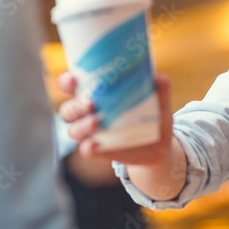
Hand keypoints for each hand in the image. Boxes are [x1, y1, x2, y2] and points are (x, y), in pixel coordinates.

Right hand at [57, 70, 174, 167]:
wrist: (160, 145)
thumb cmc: (152, 115)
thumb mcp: (159, 103)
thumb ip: (159, 91)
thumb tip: (160, 78)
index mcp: (95, 95)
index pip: (71, 86)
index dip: (67, 81)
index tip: (74, 77)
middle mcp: (88, 114)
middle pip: (68, 109)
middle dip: (75, 105)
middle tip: (91, 102)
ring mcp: (92, 134)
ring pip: (74, 130)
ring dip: (81, 126)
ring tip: (96, 122)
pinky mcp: (100, 151)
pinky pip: (86, 151)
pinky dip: (88, 148)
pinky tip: (94, 144)